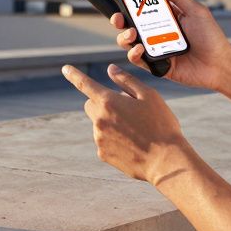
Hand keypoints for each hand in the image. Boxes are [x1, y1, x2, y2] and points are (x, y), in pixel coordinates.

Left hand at [62, 63, 192, 184]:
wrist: (166, 161)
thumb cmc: (161, 125)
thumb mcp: (149, 96)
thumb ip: (126, 80)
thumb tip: (110, 70)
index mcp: (109, 102)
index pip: (85, 84)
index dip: (74, 75)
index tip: (65, 68)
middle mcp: (99, 120)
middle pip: (91, 105)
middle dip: (103, 103)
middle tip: (127, 109)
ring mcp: (99, 138)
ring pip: (100, 124)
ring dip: (111, 122)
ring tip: (136, 131)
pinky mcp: (103, 154)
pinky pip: (104, 140)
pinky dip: (114, 139)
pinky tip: (133, 144)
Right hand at [111, 0, 230, 92]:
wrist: (219, 65)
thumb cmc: (211, 38)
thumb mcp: (196, 11)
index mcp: (167, 18)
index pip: (144, 7)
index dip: (132, 1)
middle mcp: (158, 33)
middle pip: (131, 24)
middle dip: (120, 19)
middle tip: (118, 16)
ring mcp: (155, 49)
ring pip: (130, 42)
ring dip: (124, 36)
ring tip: (131, 33)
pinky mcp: (156, 66)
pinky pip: (138, 59)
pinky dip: (134, 54)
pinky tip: (139, 48)